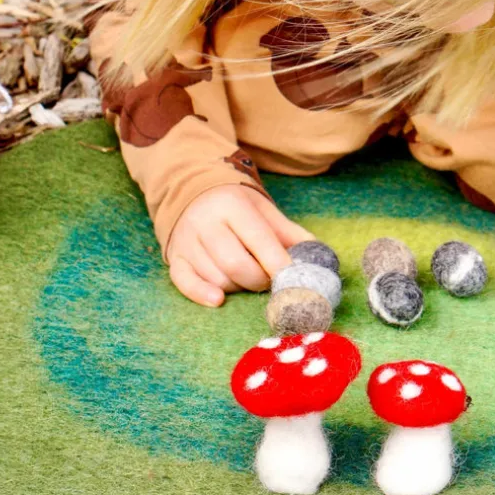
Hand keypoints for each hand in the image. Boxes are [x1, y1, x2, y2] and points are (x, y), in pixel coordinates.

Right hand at [166, 184, 314, 306]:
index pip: (259, 240)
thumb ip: (292, 234)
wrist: (195, 194)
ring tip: (247, 278)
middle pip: (236, 264)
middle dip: (259, 280)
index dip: (279, 264)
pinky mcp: (174, 257)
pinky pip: (184, 282)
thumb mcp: (265, 212)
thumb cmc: (238, 208)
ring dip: (238, 287)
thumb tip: (321, 259)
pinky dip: (202, 294)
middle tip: (270, 280)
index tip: (295, 280)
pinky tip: (218, 301)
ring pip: (216, 278)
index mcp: (233, 205)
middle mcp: (206, 221)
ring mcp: (187, 240)